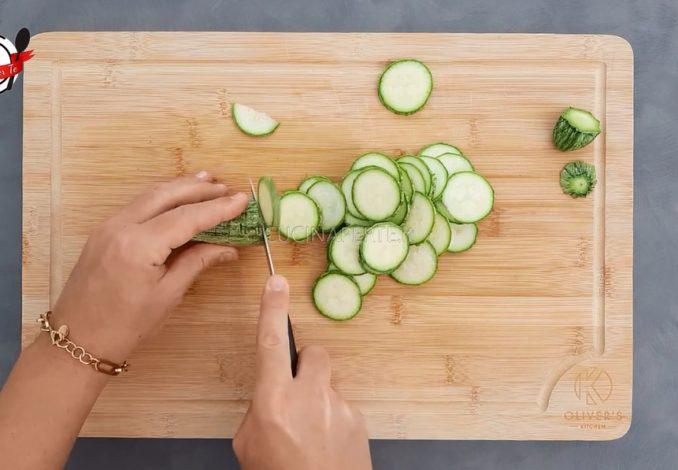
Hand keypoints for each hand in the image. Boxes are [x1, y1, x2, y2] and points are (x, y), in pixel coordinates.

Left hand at [50, 171, 248, 362]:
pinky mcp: (104, 231)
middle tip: (227, 187)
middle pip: (166, 195)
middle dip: (199, 189)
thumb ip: (197, 263)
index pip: (186, 217)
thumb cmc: (126, 325)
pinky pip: (138, 205)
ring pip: (150, 195)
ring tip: (207, 182)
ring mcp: (108, 226)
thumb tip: (228, 248)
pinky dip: (162, 198)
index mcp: (138, 246)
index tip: (242, 200)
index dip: (217, 208)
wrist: (78, 340)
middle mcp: (121, 227)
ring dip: (180, 188)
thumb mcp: (168, 295)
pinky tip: (178, 199)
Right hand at [233, 275, 371, 469]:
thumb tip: (273, 396)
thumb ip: (260, 410)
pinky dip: (333, 420)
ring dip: (318, 400)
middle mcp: (309, 398)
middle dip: (305, 364)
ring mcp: (339, 408)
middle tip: (296, 392)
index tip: (275, 282)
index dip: (272, 310)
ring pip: (327, 385)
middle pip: (313, 353)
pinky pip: (341, 407)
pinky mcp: (359, 420)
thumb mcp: (250, 445)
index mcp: (273, 402)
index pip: (271, 343)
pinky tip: (326, 446)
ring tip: (311, 434)